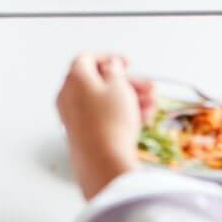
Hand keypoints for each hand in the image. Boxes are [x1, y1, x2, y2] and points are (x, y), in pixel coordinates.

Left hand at [55, 53, 144, 198]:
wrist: (103, 162)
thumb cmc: (110, 121)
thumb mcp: (118, 87)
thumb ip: (114, 70)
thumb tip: (109, 65)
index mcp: (74, 79)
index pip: (87, 59)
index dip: (108, 58)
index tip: (127, 63)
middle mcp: (68, 96)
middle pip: (99, 82)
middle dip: (128, 84)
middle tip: (150, 88)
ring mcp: (73, 117)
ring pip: (104, 101)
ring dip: (130, 100)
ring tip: (153, 106)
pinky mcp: (82, 134)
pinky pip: (102, 117)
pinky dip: (121, 114)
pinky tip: (143, 120)